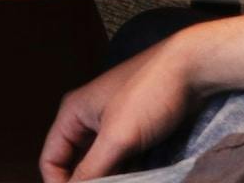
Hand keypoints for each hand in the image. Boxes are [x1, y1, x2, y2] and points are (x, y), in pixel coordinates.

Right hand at [39, 14, 243, 182]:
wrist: (192, 70)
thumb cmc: (150, 94)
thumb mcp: (118, 137)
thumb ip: (92, 168)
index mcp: (73, 114)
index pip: (51, 159)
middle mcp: (88, 120)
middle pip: (76, 163)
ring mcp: (113, 126)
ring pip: (102, 165)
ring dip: (112, 180)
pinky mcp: (135, 132)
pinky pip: (123, 160)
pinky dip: (129, 174)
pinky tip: (142, 179)